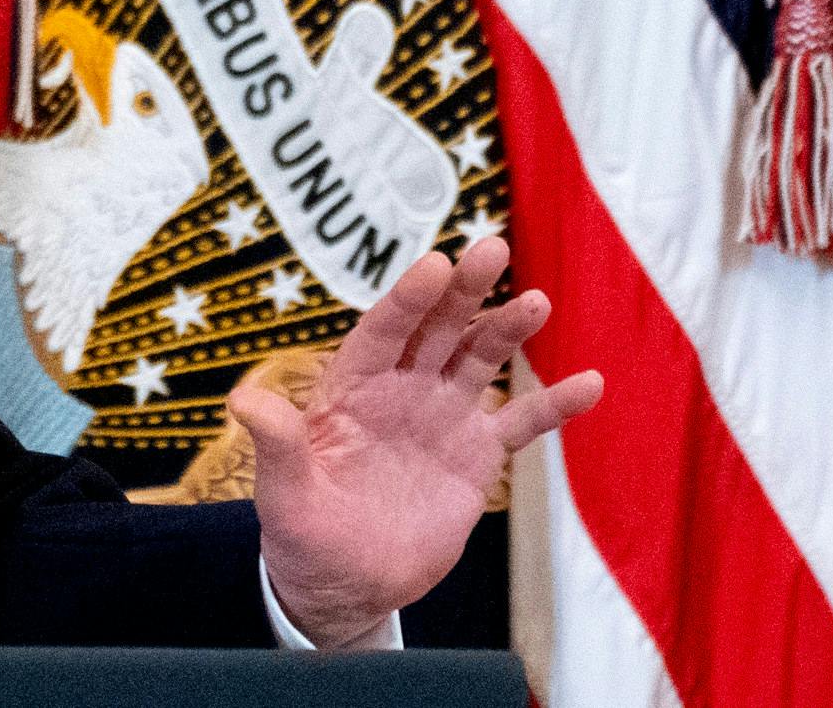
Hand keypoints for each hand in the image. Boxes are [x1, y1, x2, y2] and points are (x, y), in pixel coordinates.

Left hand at [236, 235, 603, 647]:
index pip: (383, 331)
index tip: (434, 265)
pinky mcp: (477, 453)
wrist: (347, 584)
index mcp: (353, 388)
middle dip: (464, 290)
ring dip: (508, 327)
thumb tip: (242, 400)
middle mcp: (402, 388)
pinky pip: (522, 420)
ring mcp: (443, 415)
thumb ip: (276, 445)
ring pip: (480, 357)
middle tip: (491, 248)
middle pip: (437, 327)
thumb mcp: (283, 495)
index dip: (408, 299)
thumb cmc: (303, 534)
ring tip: (538, 301)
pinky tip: (590, 382)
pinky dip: (555, 403)